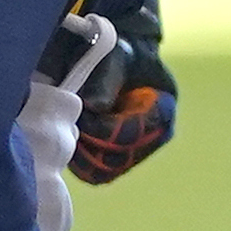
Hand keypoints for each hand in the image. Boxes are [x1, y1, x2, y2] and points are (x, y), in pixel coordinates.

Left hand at [70, 0, 177, 183]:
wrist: (113, 60)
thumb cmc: (118, 56)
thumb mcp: (113, 60)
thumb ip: (105, 82)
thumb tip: (94, 106)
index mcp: (164, 110)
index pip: (136, 132)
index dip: (108, 129)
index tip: (83, 117)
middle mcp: (154, 136)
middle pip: (120, 157)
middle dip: (92, 144)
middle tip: (71, 125)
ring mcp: (134, 151)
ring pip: (106, 170)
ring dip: (82, 156)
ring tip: (68, 132)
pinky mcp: (114, 159)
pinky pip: (95, 173)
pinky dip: (78, 162)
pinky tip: (67, 141)